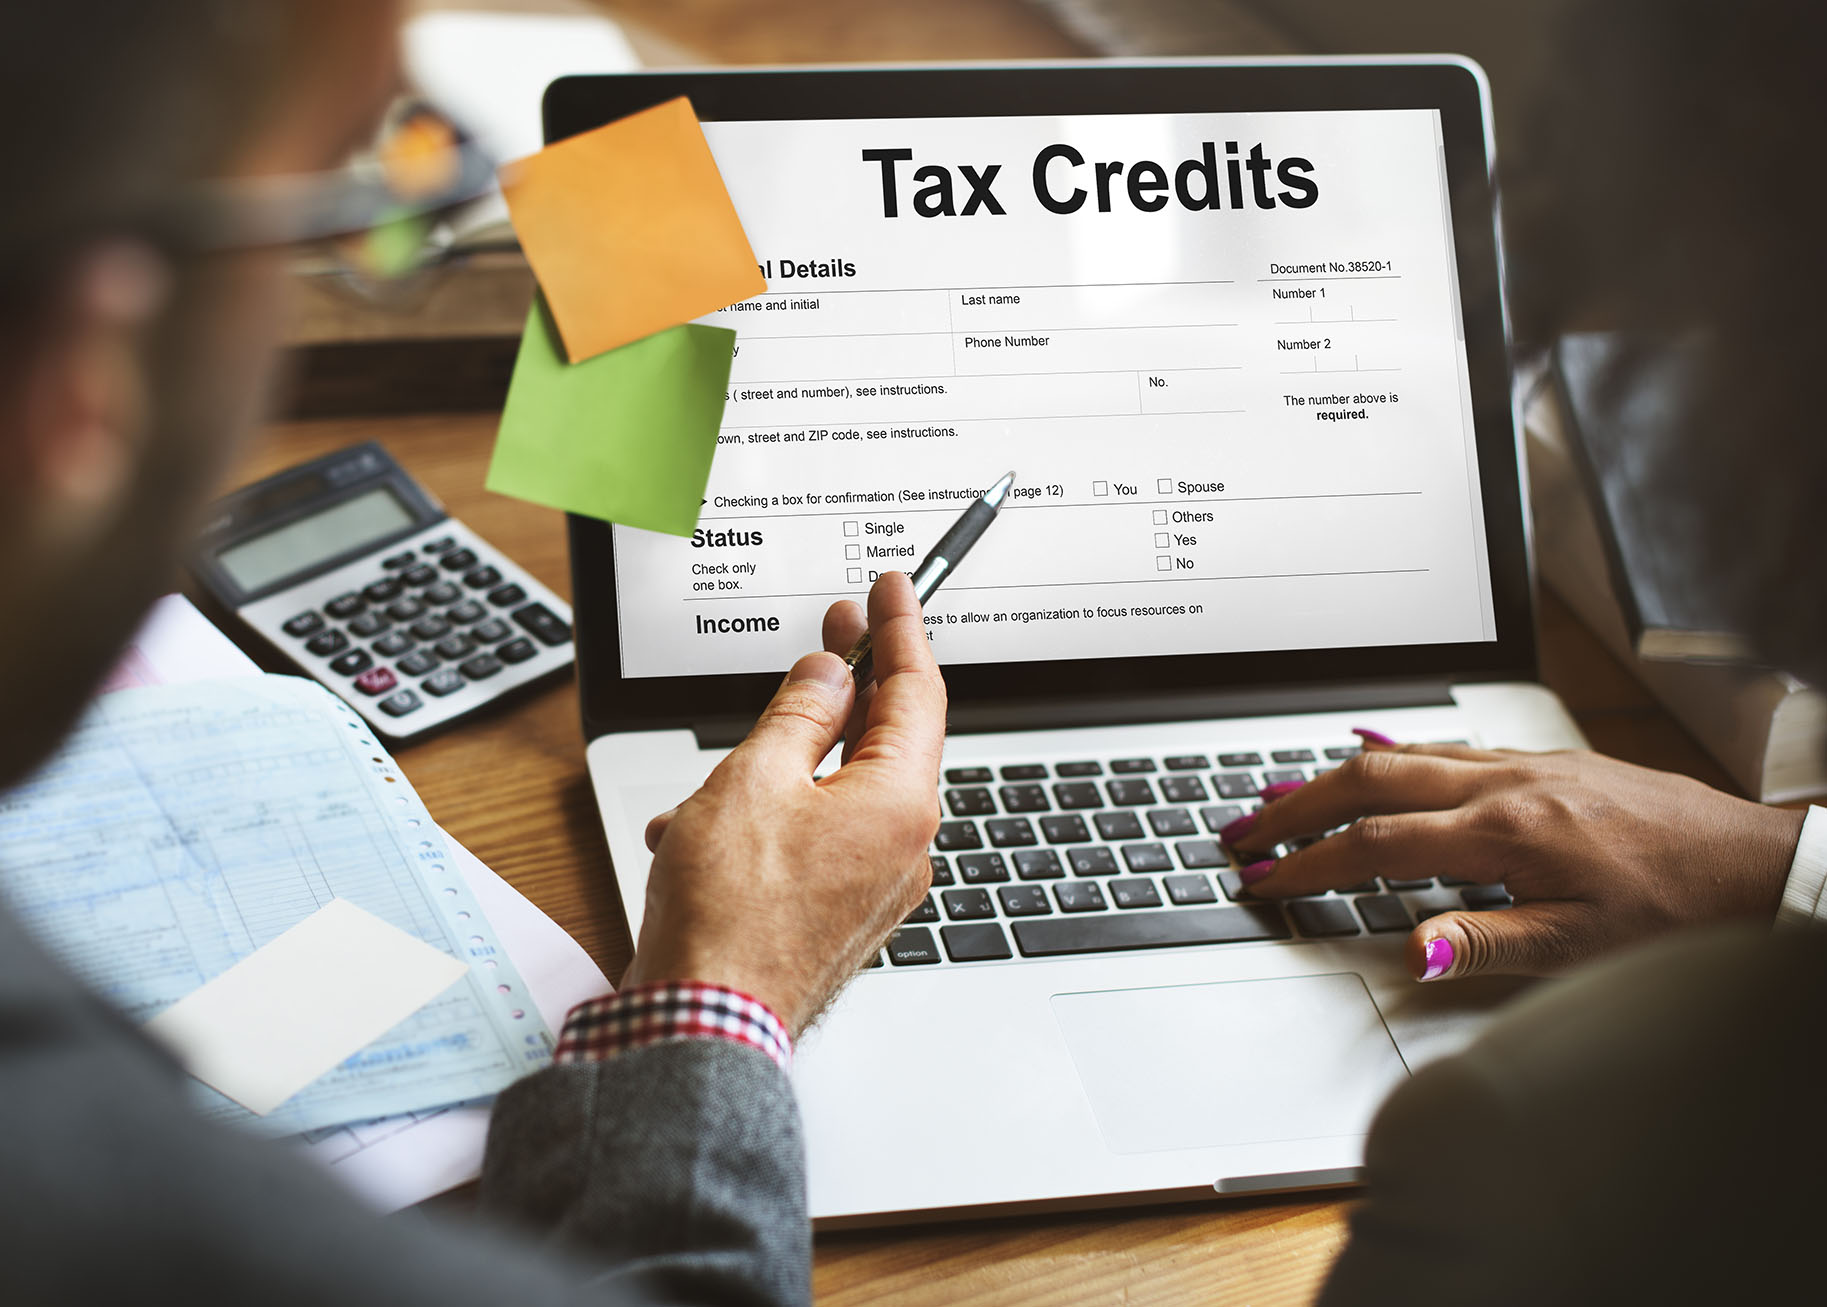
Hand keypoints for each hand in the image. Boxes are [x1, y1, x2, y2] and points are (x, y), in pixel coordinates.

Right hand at [621, 573, 945, 1034]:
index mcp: (900, 803)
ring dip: (779, 768)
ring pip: (836, 790)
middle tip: (834, 629)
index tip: (891, 588)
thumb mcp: (755, 779)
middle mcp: (902, 845)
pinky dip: (766, 819)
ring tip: (714, 778)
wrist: (705, 1024)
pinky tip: (704, 831)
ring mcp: (875, 884)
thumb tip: (829, 675)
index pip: (917, 691)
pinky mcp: (840, 912)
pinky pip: (815, 838)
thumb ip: (798, 714)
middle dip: (846, 685)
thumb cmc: (730, 916)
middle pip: (884, 738)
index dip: (901, 629)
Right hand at [1224, 734, 1805, 981]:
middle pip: (1369, 777)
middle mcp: (1506, 783)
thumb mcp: (1581, 947)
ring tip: (1281, 796)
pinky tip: (1373, 757)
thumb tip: (1408, 947)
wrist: (1757, 865)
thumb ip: (1484, 943)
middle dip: (1294, 803)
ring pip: (1404, 753)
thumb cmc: (1678, 909)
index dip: (1309, 863)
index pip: (1376, 843)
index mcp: (1506, 831)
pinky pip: (1445, 745)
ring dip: (1332, 775)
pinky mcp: (1544, 761)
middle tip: (1242, 827)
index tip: (1263, 880)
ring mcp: (1524, 764)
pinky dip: (1391, 754)